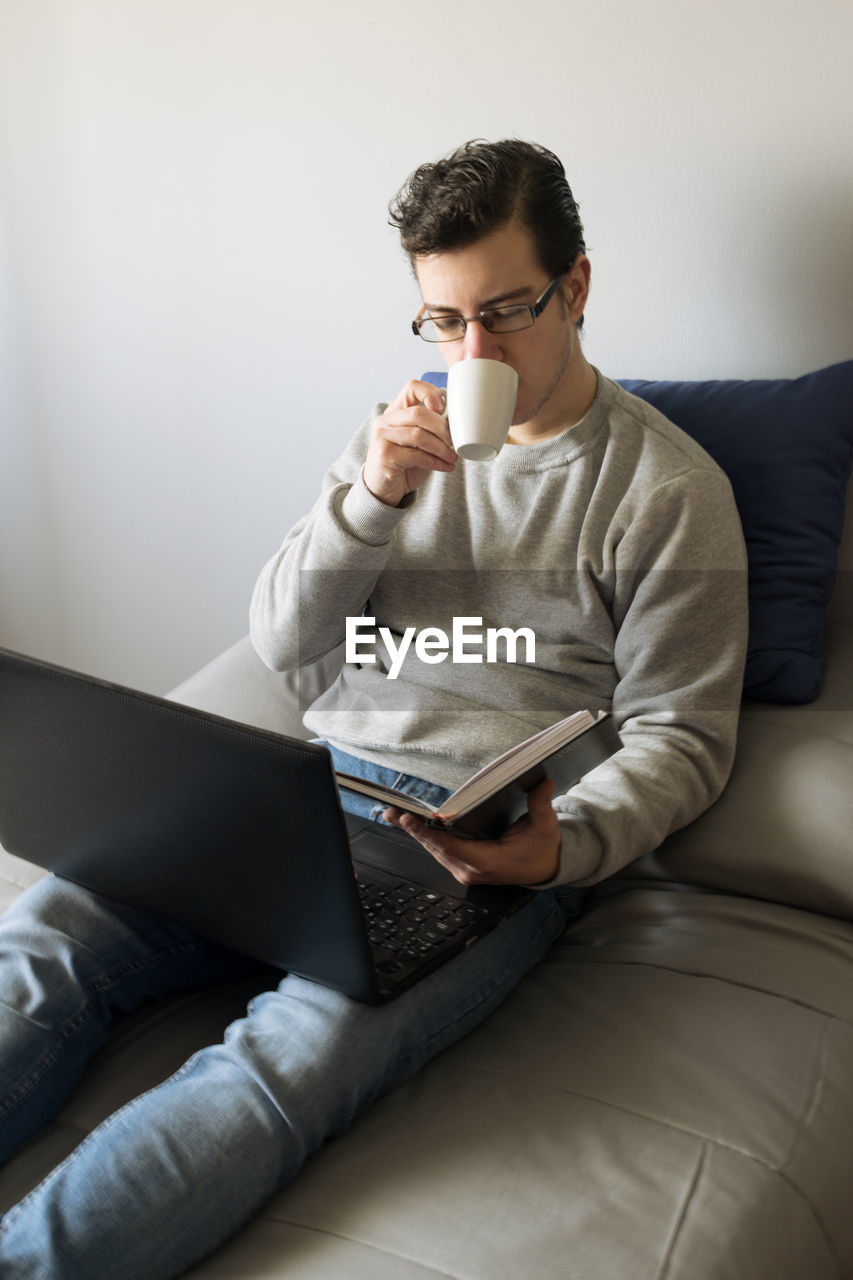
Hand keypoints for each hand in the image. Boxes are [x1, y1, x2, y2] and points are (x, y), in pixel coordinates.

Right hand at [363, 379, 455, 507]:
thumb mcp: (418, 442)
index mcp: (395, 411)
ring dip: (441, 448)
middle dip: (442, 428)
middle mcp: (385, 421)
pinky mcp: (384, 455)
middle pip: (419, 413)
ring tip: (452, 457)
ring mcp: (382, 437)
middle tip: (454, 442)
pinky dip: (436, 462)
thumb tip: (457, 424)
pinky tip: (445, 466)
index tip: (443, 409)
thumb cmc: (405, 464)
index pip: (412, 388)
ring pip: (419, 435)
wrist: (384, 489)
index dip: (430, 393)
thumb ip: (430, 429)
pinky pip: (417, 455)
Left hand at [384, 778, 560, 886]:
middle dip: (412, 829)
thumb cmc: (541, 849)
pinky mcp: (462, 866)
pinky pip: (439, 850)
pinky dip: (424, 836)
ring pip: (434, 849)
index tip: (408, 819)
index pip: (451, 846)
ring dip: (414, 832)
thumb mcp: (545, 826)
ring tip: (392, 814)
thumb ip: (541, 805)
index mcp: (489, 862)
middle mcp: (471, 869)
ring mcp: (464, 870)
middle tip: (391, 811)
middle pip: (435, 847)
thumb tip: (544, 783)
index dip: (427, 832)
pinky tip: (410, 824)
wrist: (544, 869)